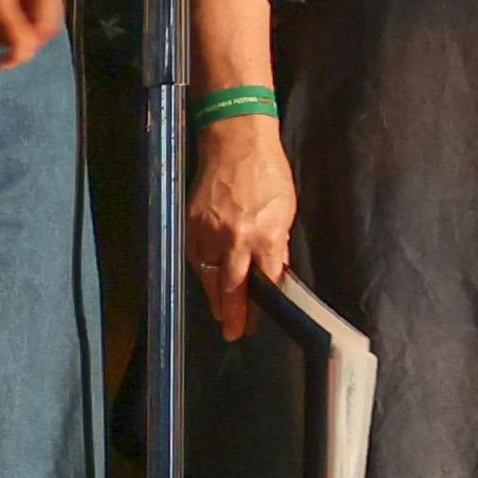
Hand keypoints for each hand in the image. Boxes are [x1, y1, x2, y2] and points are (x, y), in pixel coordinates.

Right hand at [187, 109, 294, 336]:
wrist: (235, 143)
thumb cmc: (267, 173)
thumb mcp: (285, 210)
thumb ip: (277, 244)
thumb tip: (273, 272)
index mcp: (263, 235)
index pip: (263, 281)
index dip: (260, 305)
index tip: (257, 322)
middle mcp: (234, 239)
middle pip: (231, 287)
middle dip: (232, 314)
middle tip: (233, 333)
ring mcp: (209, 232)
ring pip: (210, 276)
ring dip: (216, 297)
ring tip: (222, 314)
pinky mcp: (192, 225)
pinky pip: (196, 258)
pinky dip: (203, 272)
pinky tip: (210, 281)